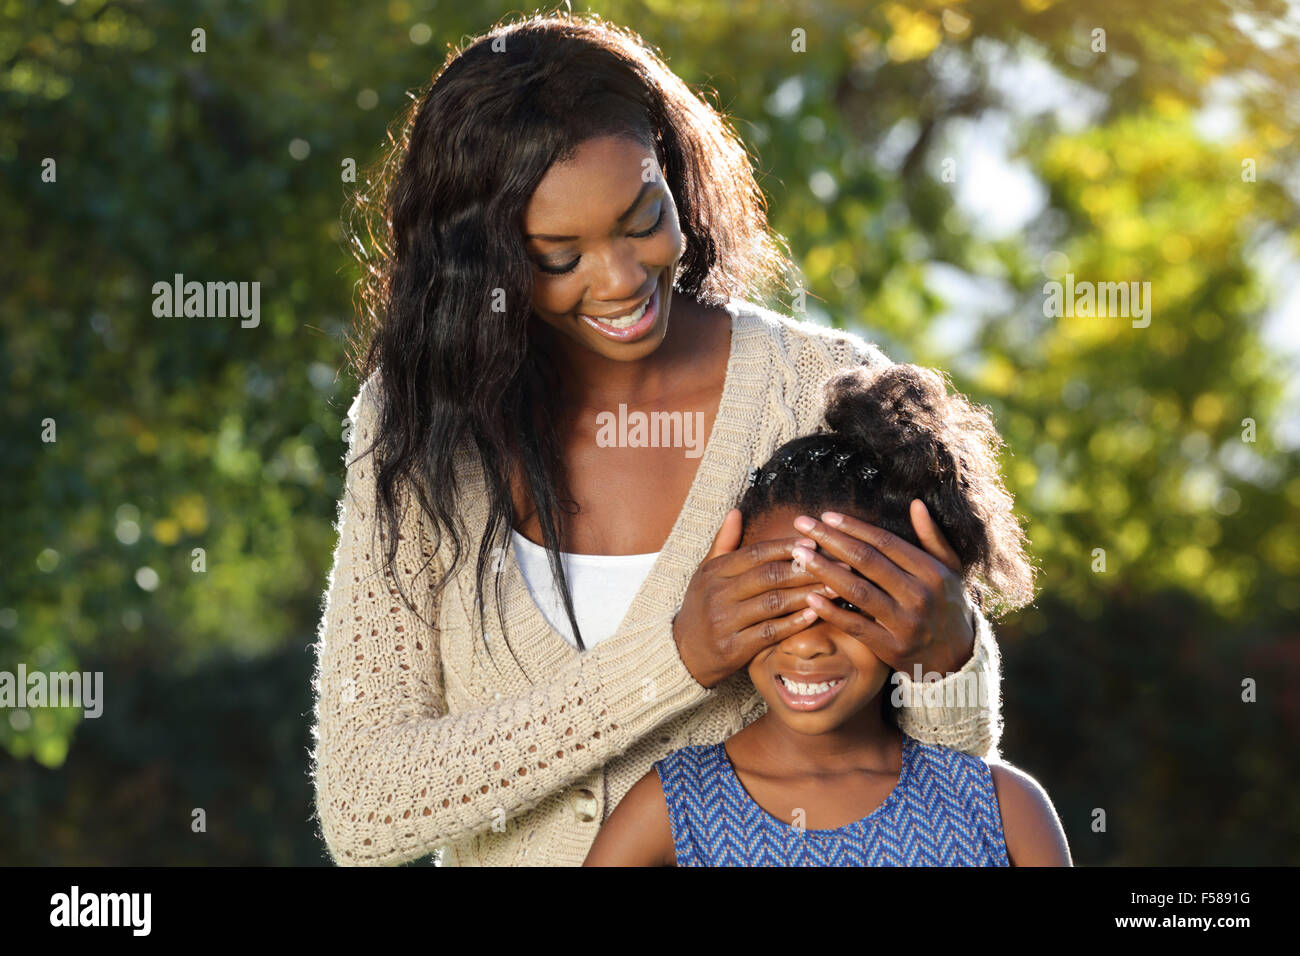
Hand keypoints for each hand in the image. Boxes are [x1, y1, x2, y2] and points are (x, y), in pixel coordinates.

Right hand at [672, 509, 827, 688]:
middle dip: (805, 569)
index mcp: (715, 572)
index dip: (785, 547)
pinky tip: (815, 614)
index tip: (813, 543)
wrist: (682, 653)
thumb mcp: (705, 573)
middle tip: (836, 565)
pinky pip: (769, 632)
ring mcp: (724, 621)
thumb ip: (723, 543)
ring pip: (773, 603)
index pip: (755, 554)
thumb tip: (735, 511)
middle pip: (768, 576)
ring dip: (806, 594)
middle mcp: (718, 594)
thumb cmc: (702, 607)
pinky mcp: (733, 648)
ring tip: (834, 588)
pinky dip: (794, 623)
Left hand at [789, 500, 974, 675]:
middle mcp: (918, 595)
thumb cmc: (947, 604)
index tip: (826, 515)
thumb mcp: (949, 569)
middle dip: (831, 540)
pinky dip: (832, 611)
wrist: (957, 659)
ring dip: (824, 571)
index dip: (854, 527)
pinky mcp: (890, 647)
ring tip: (799, 555)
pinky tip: (810, 597)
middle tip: (801, 526)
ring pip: (858, 592)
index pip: (886, 542)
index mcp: (931, 572)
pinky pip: (856, 626)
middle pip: (867, 562)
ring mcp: (904, 623)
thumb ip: (932, 537)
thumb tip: (916, 503)